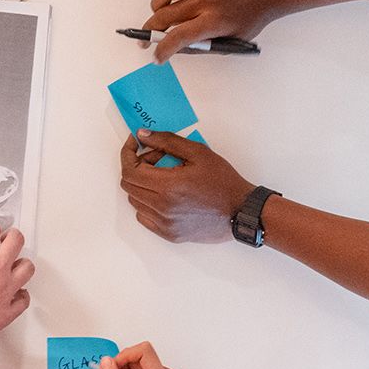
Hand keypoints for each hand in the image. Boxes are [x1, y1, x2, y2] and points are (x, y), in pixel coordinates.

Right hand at [0, 221, 33, 368]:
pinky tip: (17, 293)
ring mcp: (6, 290)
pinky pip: (24, 299)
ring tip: (16, 264)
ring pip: (27, 268)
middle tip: (8, 239)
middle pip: (16, 241)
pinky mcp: (9, 310)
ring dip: (22, 264)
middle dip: (12, 237)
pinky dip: (22, 295)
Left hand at [118, 131, 252, 243]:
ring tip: (164, 176)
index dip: (128, 153)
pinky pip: (144, 217)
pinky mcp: (169, 234)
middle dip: (137, 166)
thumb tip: (143, 135)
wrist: (241, 211)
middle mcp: (162, 207)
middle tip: (156, 157)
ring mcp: (164, 223)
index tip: (134, 144)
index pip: (129, 170)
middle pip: (129, 185)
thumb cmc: (224, 182)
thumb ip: (167, 141)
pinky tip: (164, 194)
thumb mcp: (198, 153)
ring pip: (135, 201)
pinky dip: (147, 203)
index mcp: (168, 186)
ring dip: (142, 184)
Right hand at [148, 0, 289, 59]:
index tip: (156, 56)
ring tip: (159, 12)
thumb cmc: (253, 15)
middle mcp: (205, 0)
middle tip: (146, 38)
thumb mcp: (233, 39)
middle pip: (165, 16)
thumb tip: (179, 47)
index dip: (162, 49)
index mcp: (214, 22)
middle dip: (150, 31)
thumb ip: (205, 44)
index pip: (178, 37)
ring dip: (156, 6)